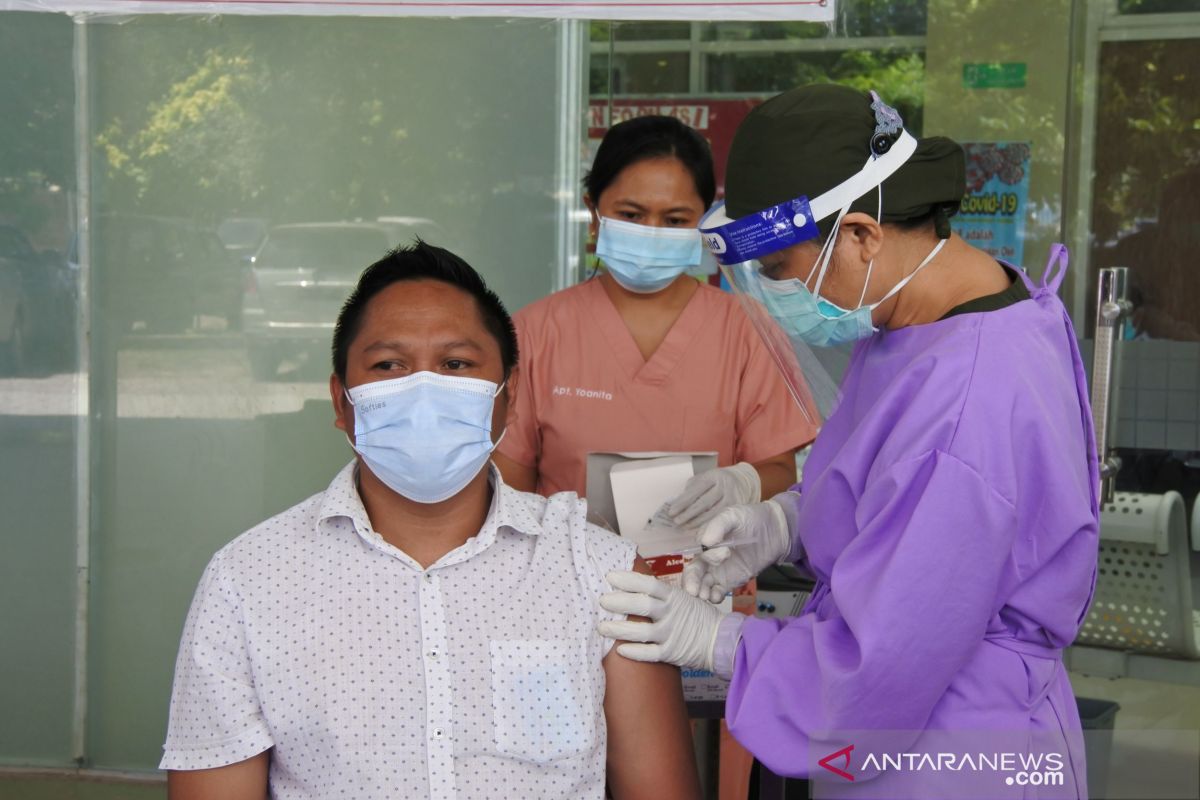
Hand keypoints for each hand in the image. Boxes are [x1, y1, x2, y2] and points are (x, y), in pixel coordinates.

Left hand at [597, 570, 724, 670]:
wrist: (720, 639)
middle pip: (642, 605)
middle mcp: (671, 613)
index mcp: (674, 596)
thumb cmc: (696, 616)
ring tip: (602, 627)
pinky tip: (620, 650)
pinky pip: (649, 654)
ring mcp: (671, 634)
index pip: (649, 584)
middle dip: (619, 602)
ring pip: (641, 631)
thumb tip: (632, 585)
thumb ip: (662, 594)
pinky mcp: (671, 653)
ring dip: (619, 629)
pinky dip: (634, 652)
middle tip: (602, 600)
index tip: (610, 577)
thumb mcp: (683, 597)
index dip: (629, 579)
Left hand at [666, 462, 760, 527]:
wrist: (742, 481)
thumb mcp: (705, 478)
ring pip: (713, 513)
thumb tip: (677, 503)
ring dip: (697, 522)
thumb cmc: (716, 481)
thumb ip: (692, 488)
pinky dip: (708, 525)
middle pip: (704, 502)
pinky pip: (720, 518)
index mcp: (713, 476)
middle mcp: (723, 486)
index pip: (695, 489)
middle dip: (688, 514)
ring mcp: (732, 498)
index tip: (671, 511)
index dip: (683, 501)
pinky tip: (698, 530)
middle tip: (676, 522)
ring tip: (684, 527)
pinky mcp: (737, 508)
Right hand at [681, 501, 790, 603]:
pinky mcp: (729, 581)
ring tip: (705, 597)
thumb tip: (705, 541)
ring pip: (702, 583)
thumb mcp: (733, 516)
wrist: (775, 531)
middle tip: (694, 590)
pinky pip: (717, 591)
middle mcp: (708, 557)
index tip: (726, 553)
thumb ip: (719, 525)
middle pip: (694, 571)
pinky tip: (716, 598)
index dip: (707, 555)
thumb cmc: (752, 519)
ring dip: (700, 591)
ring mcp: (718, 570)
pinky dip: (713, 596)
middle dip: (691, 581)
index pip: (698, 551)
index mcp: (706, 540)